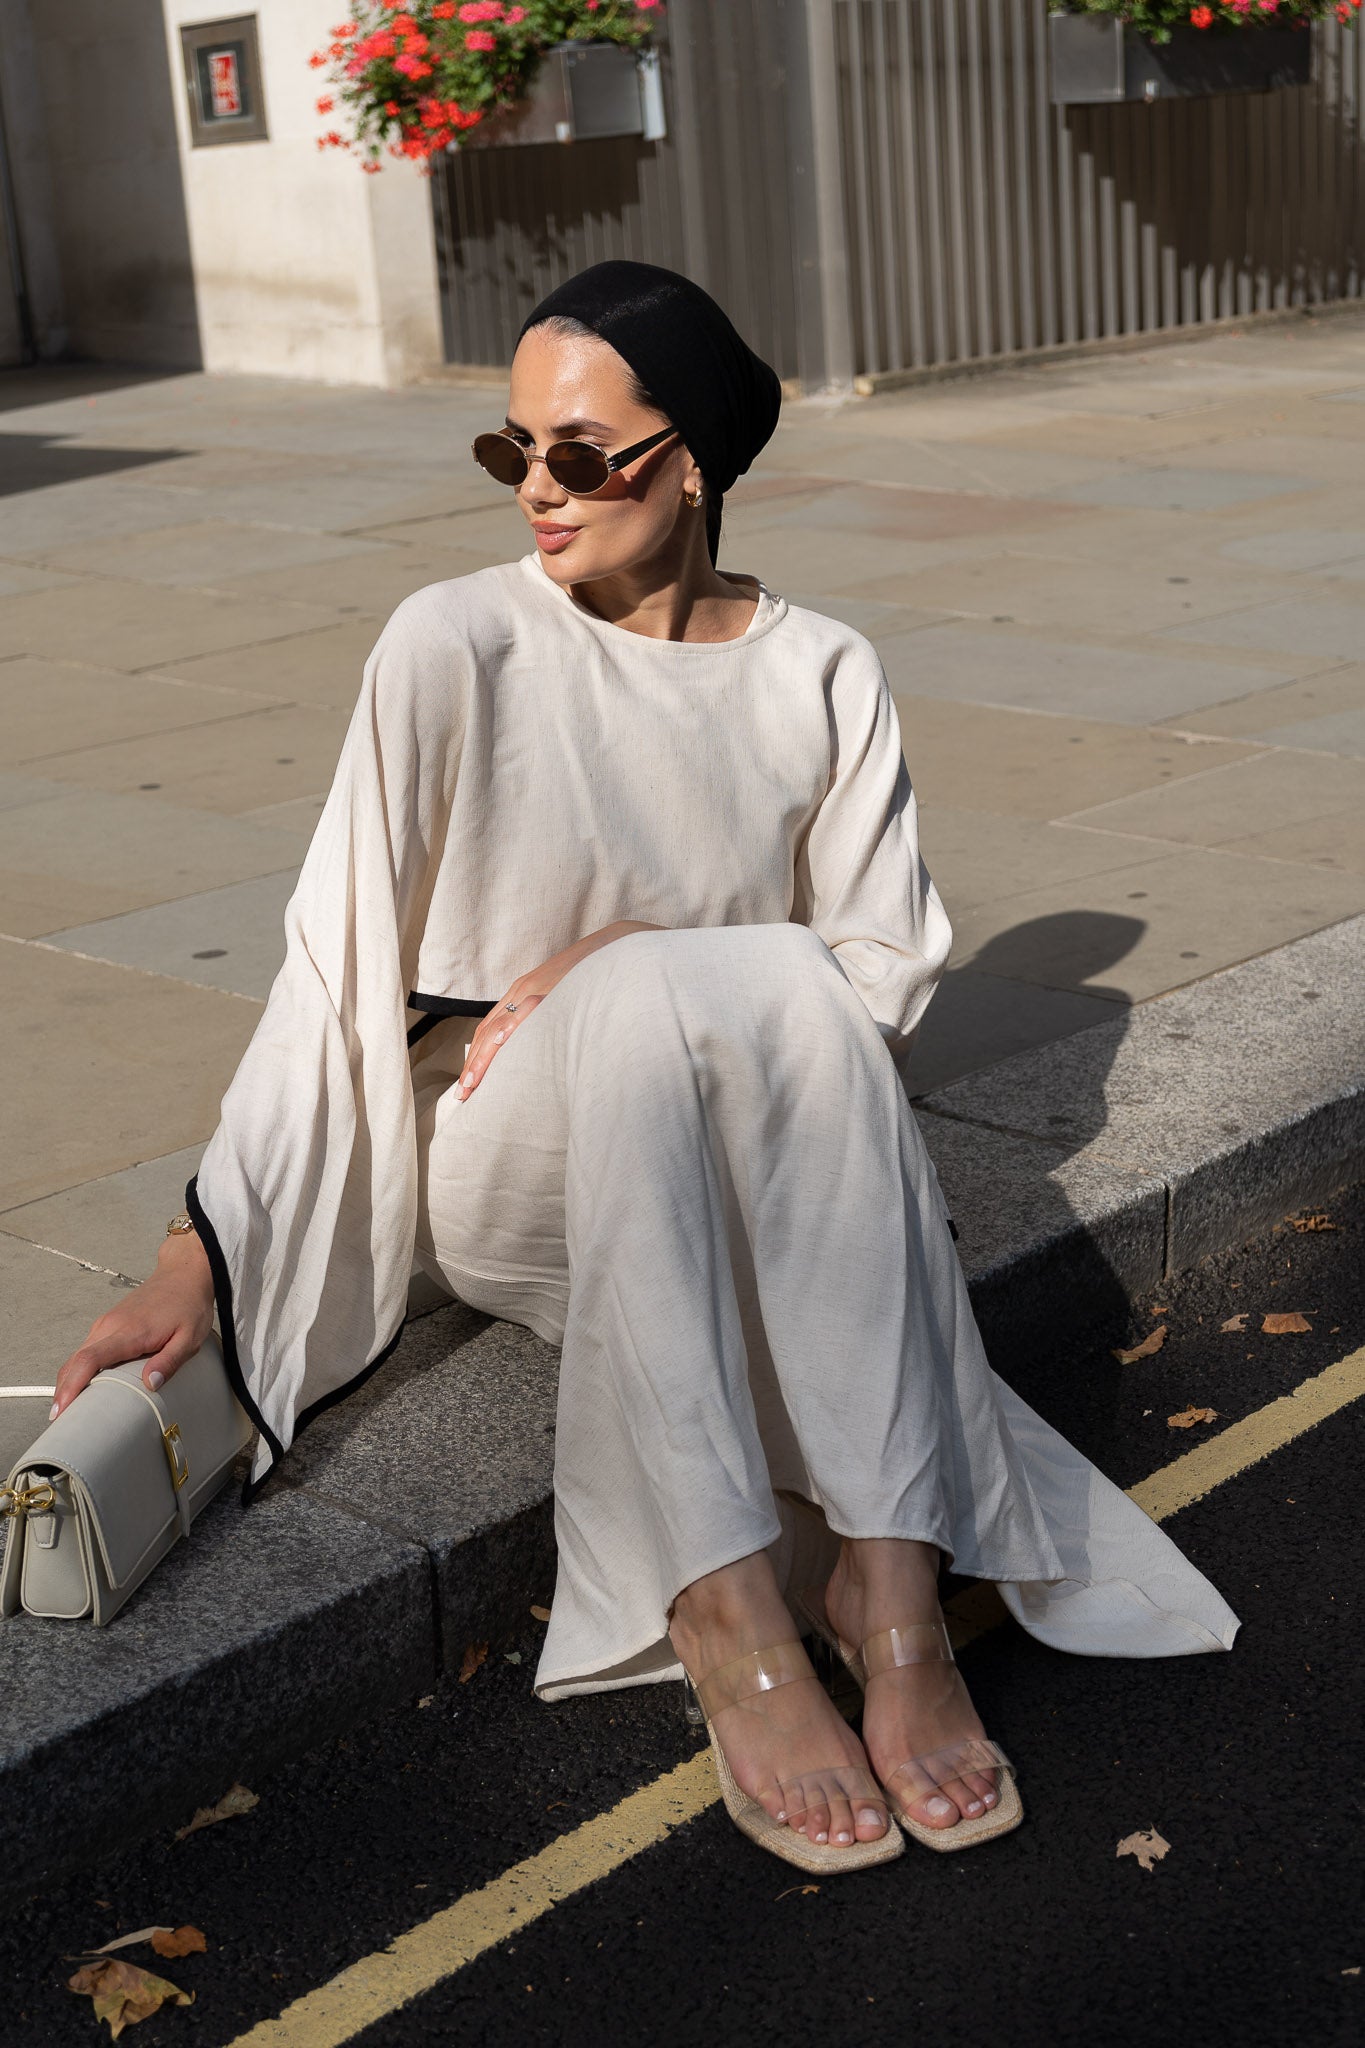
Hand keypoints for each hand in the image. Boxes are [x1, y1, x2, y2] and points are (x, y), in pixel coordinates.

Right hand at [49, 1231, 215, 1420]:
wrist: (183, 1274)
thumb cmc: (187, 1304)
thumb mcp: (189, 1337)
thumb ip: (169, 1362)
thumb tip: (150, 1384)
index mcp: (130, 1331)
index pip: (90, 1359)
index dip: (72, 1385)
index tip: (62, 1407)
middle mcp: (110, 1326)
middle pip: (75, 1361)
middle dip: (63, 1391)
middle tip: (60, 1419)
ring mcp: (106, 1323)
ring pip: (78, 1355)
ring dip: (69, 1381)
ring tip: (70, 1409)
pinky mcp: (108, 1324)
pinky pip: (87, 1349)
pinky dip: (79, 1369)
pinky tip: (84, 1385)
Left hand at [456, 920, 662, 1099]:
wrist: (612, 947)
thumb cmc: (592, 977)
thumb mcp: (562, 1001)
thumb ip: (547, 1020)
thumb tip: (544, 1048)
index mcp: (522, 994)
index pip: (490, 1029)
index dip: (477, 1057)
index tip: (469, 1084)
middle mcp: (521, 991)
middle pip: (486, 1032)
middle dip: (473, 1065)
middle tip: (462, 1094)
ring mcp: (533, 988)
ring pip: (498, 1027)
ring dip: (482, 1058)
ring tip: (471, 1084)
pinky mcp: (548, 988)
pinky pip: (525, 1012)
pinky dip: (509, 1030)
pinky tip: (499, 1046)